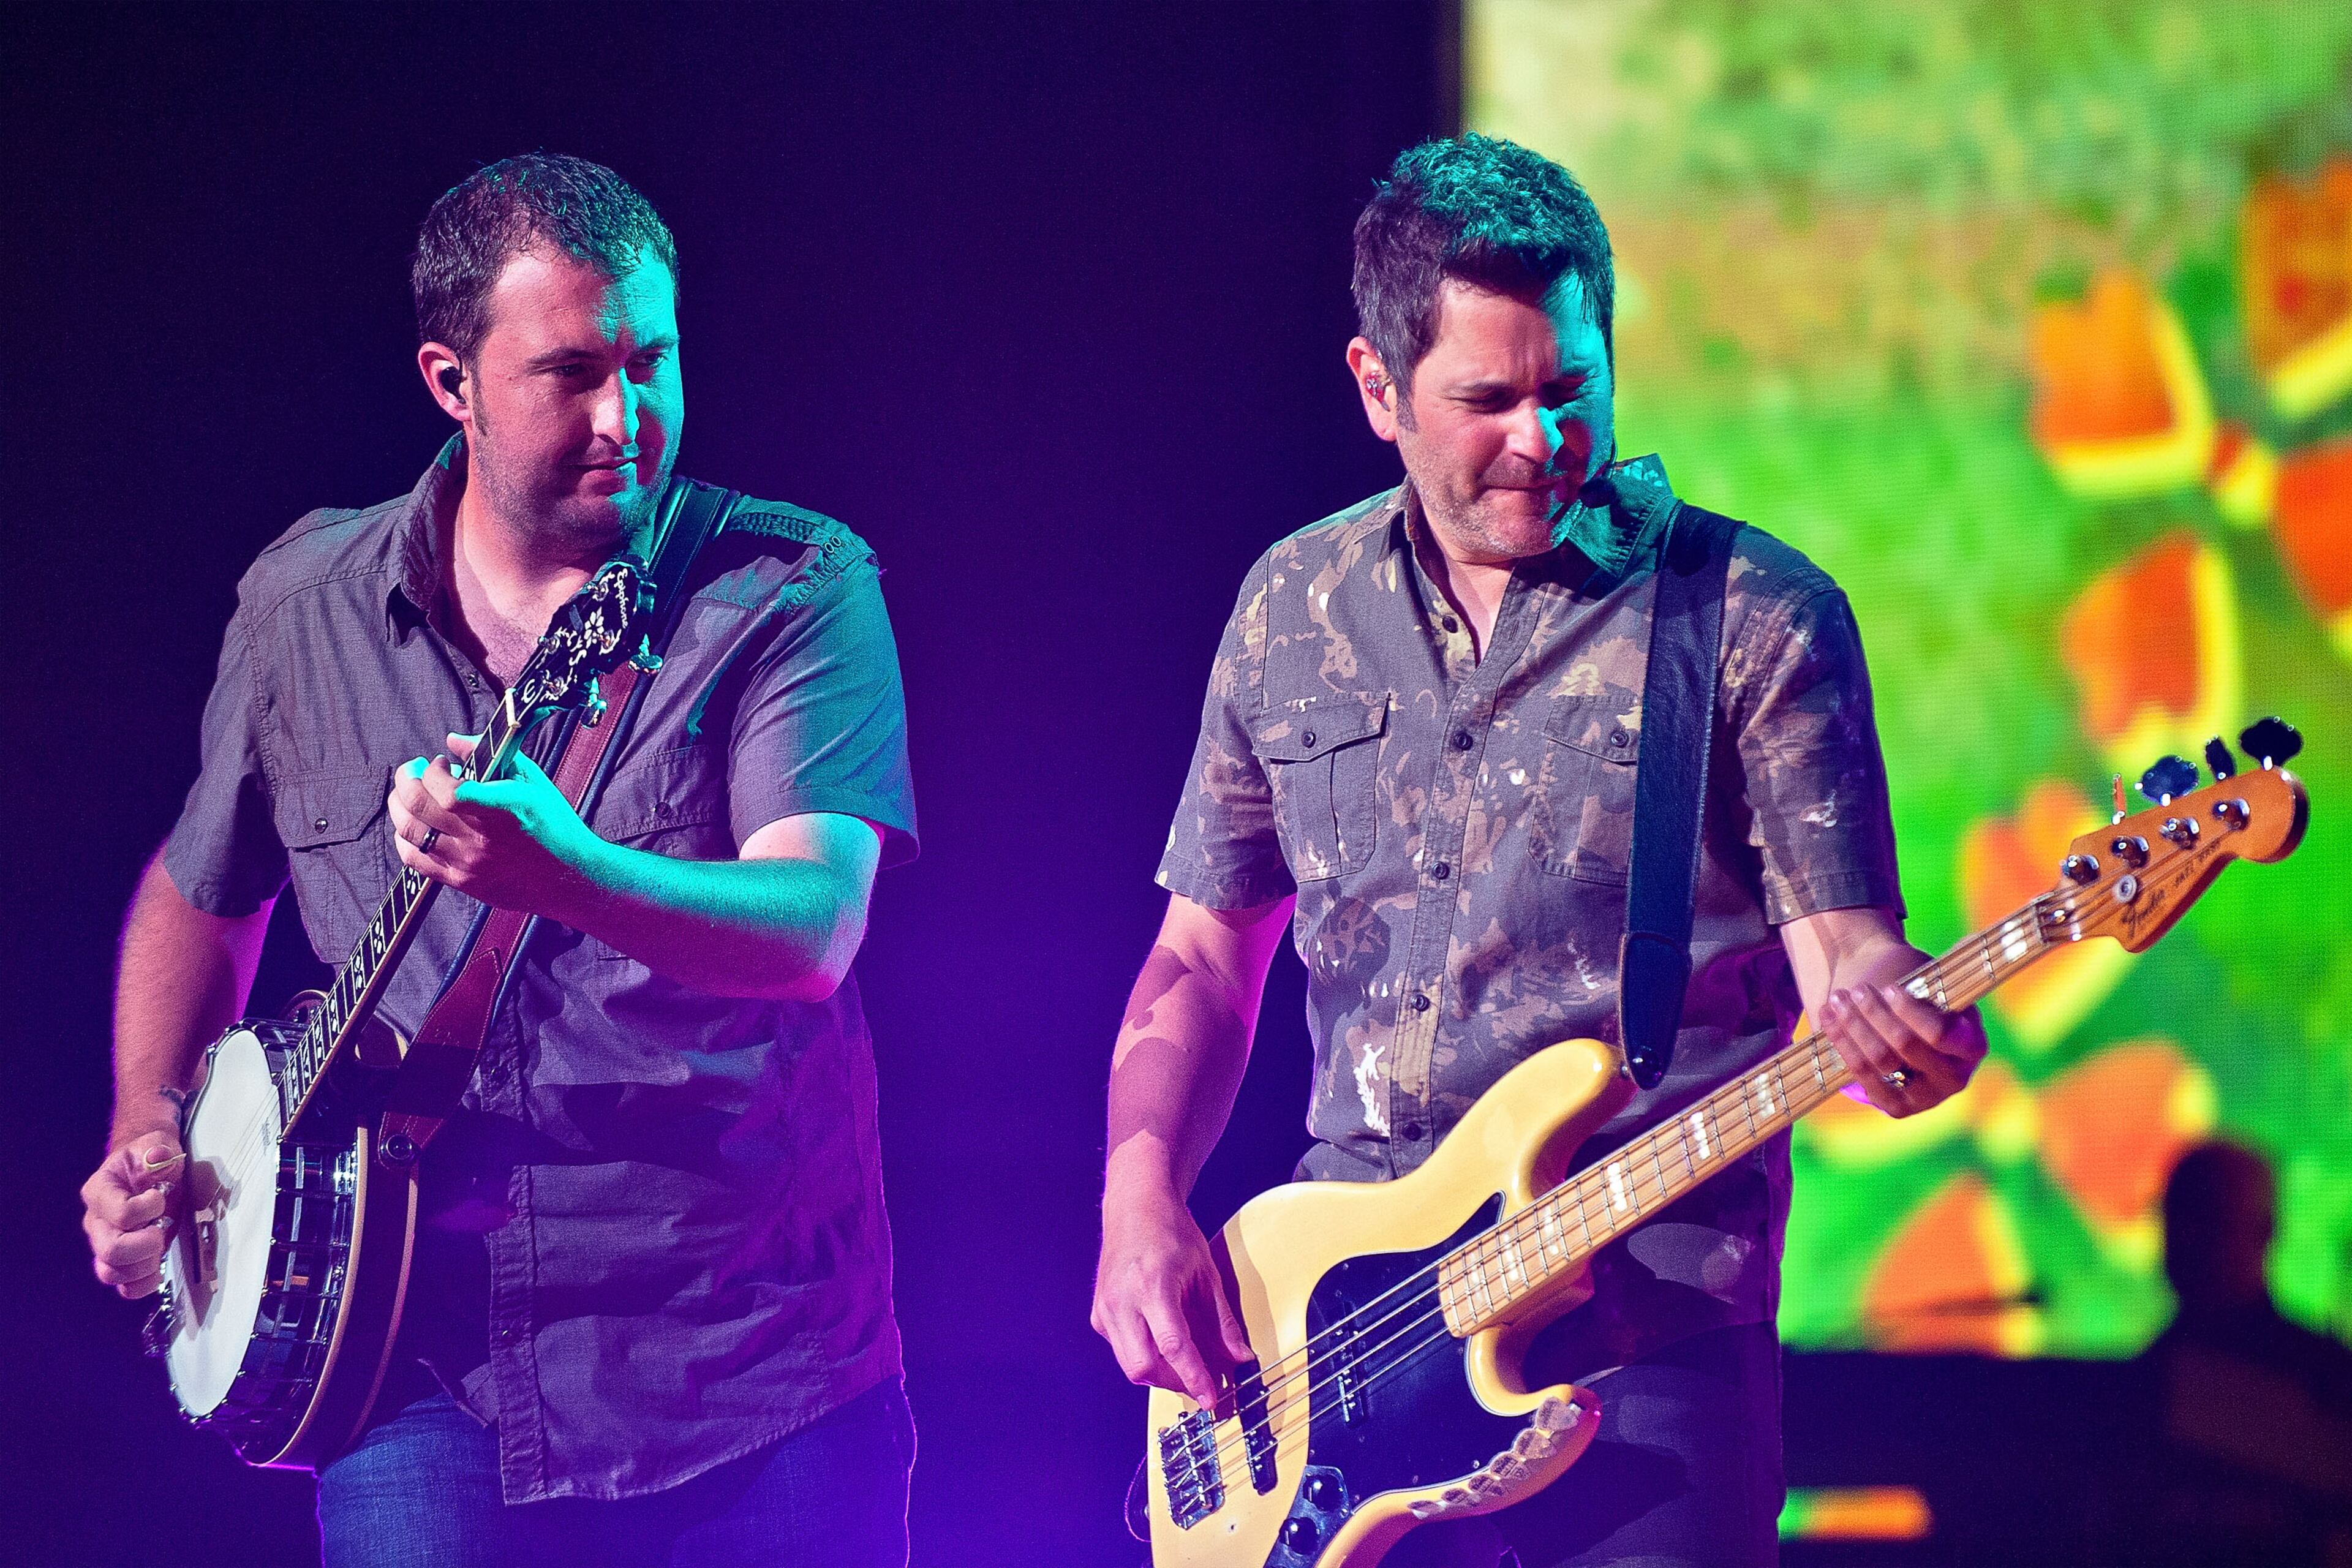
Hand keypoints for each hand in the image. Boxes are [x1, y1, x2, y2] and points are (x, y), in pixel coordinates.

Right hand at [81, 1128, 184, 1297]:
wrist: (149, 1170)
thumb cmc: (148, 1159)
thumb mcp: (156, 1144)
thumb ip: (156, 1149)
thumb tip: (158, 1156)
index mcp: (100, 1191)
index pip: (119, 1213)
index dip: (146, 1209)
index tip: (160, 1197)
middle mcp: (97, 1222)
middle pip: (110, 1250)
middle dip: (145, 1244)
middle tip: (161, 1229)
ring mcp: (105, 1243)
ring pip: (111, 1273)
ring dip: (144, 1266)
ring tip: (159, 1246)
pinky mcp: (121, 1261)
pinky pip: (124, 1287)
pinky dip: (144, 1283)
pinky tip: (158, 1267)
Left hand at [388, 733, 598, 917]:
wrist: (570, 877)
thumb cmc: (554, 826)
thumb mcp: (532, 781)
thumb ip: (492, 755)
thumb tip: (454, 740)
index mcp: (502, 810)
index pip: (448, 791)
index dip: (434, 771)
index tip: (442, 763)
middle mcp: (481, 839)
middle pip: (418, 806)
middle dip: (407, 778)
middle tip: (414, 770)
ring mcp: (467, 862)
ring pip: (409, 831)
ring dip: (399, 805)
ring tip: (408, 793)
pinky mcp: (460, 881)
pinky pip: (414, 859)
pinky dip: (404, 838)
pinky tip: (413, 824)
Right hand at [1092, 1182, 1254, 1409]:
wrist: (1135, 1207)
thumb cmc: (1172, 1232)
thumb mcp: (1206, 1273)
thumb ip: (1223, 1320)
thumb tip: (1240, 1357)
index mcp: (1152, 1285)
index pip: (1173, 1347)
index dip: (1194, 1378)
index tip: (1211, 1399)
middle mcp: (1122, 1300)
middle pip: (1145, 1367)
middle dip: (1175, 1382)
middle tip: (1201, 1382)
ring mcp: (1105, 1308)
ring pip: (1131, 1366)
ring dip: (1161, 1374)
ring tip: (1185, 1364)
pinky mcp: (1099, 1315)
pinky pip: (1122, 1351)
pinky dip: (1145, 1357)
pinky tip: (1162, 1343)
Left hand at [1815, 946, 1987, 1116]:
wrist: (1887, 1011)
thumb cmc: (1913, 988)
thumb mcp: (1933, 977)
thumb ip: (1949, 967)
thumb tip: (1971, 942)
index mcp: (1972, 1044)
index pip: (1941, 1034)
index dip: (1911, 1012)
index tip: (1889, 989)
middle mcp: (1955, 1077)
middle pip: (1905, 1046)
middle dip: (1875, 1014)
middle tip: (1856, 990)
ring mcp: (1925, 1096)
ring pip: (1880, 1060)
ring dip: (1854, 1025)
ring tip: (1838, 998)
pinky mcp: (1896, 1106)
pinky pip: (1863, 1076)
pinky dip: (1843, 1043)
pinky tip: (1829, 1017)